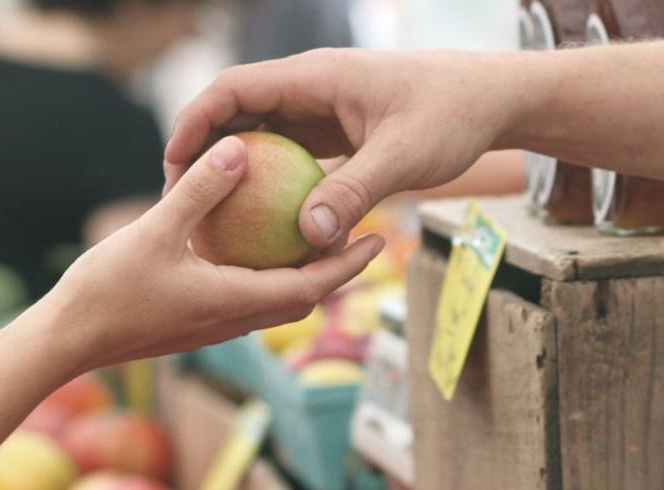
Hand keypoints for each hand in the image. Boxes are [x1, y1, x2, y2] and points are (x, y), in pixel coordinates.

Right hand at [43, 135, 383, 376]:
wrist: (68, 340)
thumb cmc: (108, 290)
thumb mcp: (154, 230)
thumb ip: (199, 191)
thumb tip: (240, 149)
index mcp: (236, 302)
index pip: (312, 287)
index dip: (349, 264)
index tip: (379, 240)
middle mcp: (234, 321)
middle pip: (303, 299)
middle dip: (337, 271)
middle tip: (359, 235)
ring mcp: (216, 327)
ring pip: (276, 303)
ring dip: (303, 277)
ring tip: (316, 239)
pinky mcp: (197, 325)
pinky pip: (247, 300)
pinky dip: (266, 277)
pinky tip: (254, 248)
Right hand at [164, 49, 513, 249]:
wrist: (489, 100)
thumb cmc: (451, 116)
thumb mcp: (403, 157)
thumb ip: (354, 193)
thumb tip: (308, 237)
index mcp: (315, 77)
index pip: (234, 89)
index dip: (195, 122)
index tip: (173, 164)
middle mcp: (311, 89)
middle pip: (238, 113)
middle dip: (204, 151)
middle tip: (180, 200)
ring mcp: (322, 111)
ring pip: (262, 136)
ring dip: (236, 171)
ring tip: (211, 217)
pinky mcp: (337, 133)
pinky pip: (291, 156)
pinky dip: (272, 184)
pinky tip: (264, 225)